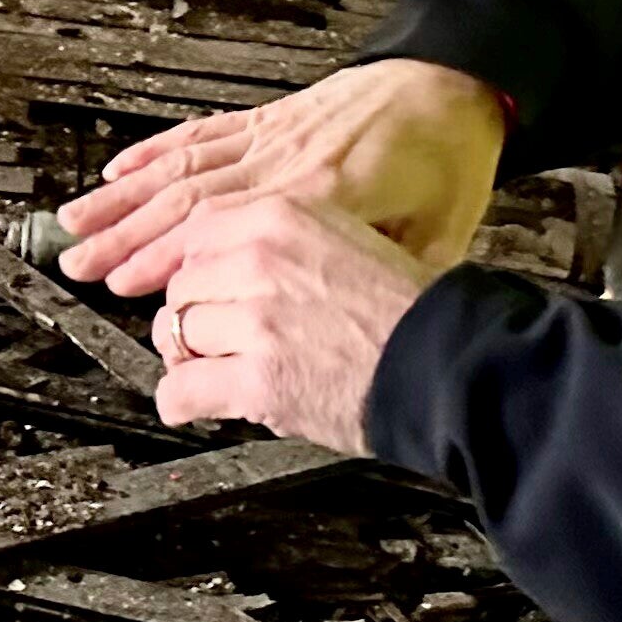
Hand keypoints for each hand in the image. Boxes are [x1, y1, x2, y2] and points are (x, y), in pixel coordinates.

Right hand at [56, 58, 503, 295]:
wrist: (448, 81)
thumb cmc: (447, 159)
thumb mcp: (438, 234)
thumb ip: (385, 279)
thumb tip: (354, 329)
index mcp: (320, 196)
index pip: (226, 234)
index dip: (168, 260)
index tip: (125, 285)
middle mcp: (281, 162)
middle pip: (186, 202)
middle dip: (124, 234)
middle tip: (77, 261)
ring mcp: (269, 136)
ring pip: (181, 168)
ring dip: (125, 196)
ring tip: (76, 220)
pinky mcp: (268, 119)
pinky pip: (201, 135)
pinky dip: (155, 151)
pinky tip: (120, 170)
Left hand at [149, 195, 435, 448]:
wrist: (444, 364)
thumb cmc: (407, 309)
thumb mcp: (344, 238)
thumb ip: (280, 240)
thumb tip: (226, 261)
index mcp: (279, 216)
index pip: (195, 232)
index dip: (201, 268)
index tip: (212, 290)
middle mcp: (258, 259)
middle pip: (181, 285)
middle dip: (197, 314)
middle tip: (222, 339)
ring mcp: (255, 321)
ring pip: (177, 334)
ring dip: (192, 358)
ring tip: (221, 371)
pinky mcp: (257, 381)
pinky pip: (181, 389)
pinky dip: (180, 401)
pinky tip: (193, 404)